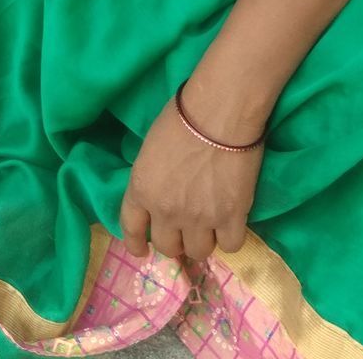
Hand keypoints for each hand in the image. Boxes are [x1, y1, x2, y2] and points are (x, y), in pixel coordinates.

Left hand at [119, 90, 261, 262]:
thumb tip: (162, 189)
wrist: (219, 111)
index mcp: (142, 189)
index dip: (136, 243)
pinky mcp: (231, 217)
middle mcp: (166, 211)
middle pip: (167, 247)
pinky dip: (230, 236)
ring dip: (202, 240)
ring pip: (198, 252)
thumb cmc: (182, 116)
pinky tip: (231, 223)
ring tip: (210, 225)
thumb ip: (152, 178)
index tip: (143, 249)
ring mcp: (199, 218)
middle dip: (175, 240)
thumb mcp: (151, 147)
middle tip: (185, 229)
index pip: (131, 229)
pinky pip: (231, 246)